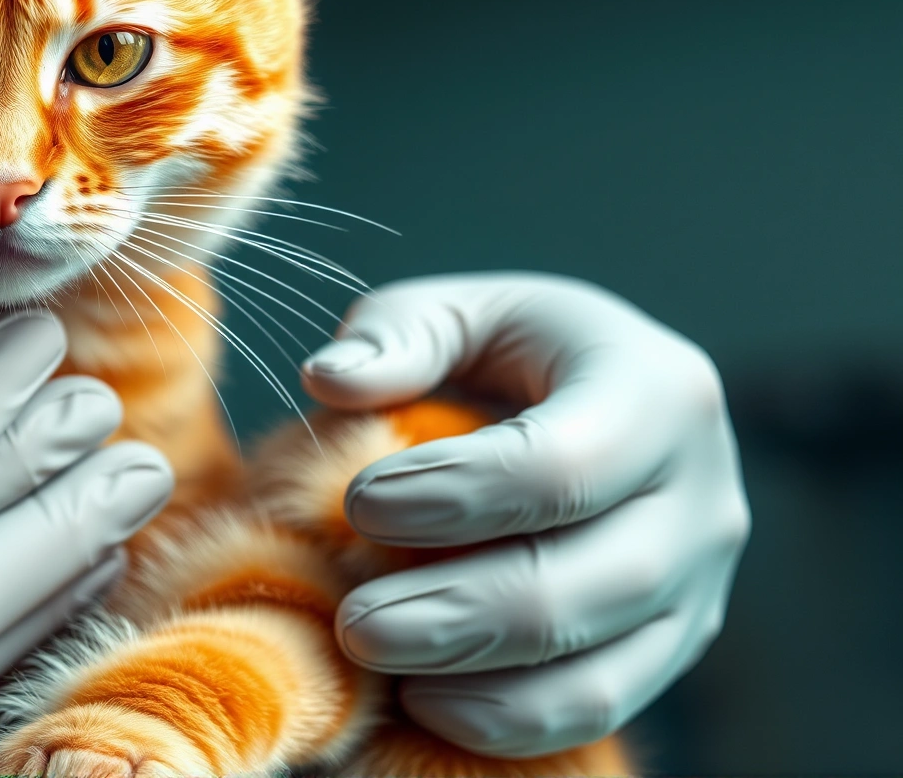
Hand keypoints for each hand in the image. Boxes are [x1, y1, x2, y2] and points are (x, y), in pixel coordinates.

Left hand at [300, 272, 748, 756]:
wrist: (590, 402)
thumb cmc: (505, 353)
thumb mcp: (453, 314)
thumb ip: (395, 337)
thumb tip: (330, 382)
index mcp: (659, 388)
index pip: (562, 465)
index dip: (457, 496)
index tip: (359, 503)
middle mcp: (704, 492)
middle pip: (590, 581)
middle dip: (459, 610)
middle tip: (355, 623)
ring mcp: (702, 579)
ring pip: (602, 661)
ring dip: (477, 676)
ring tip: (375, 659)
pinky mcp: (679, 642)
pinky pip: (604, 705)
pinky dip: (512, 719)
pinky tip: (424, 701)